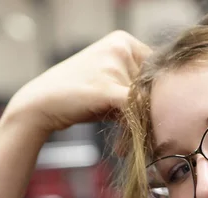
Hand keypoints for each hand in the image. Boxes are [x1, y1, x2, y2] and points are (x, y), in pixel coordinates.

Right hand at [4, 30, 151, 134]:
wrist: (40, 105)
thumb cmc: (77, 96)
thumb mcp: (109, 81)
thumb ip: (135, 85)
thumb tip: (166, 102)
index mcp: (122, 40)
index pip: (156, 71)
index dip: (154, 97)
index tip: (145, 119)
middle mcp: (120, 47)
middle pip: (153, 86)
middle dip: (145, 114)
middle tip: (134, 137)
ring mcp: (113, 65)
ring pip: (145, 101)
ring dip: (137, 126)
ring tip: (121, 144)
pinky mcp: (107, 88)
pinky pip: (134, 110)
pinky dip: (132, 130)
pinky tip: (120, 146)